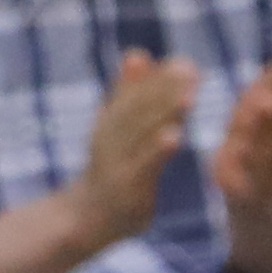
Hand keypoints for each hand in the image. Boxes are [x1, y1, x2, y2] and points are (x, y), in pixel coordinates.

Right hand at [69, 50, 206, 248]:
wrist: (82, 219)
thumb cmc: (108, 169)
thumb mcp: (114, 129)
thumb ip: (127, 93)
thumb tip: (137, 52)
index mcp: (111, 123)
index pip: (134, 96)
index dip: (157, 79)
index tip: (183, 61)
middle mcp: (111, 138)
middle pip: (138, 109)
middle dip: (163, 88)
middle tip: (188, 68)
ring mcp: (117, 162)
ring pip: (141, 134)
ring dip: (164, 113)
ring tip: (188, 95)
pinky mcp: (125, 186)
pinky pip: (142, 166)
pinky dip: (156, 150)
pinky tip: (174, 136)